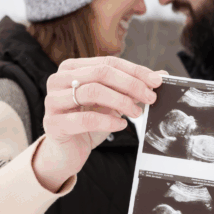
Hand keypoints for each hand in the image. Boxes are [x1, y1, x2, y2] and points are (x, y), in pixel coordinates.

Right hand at [34, 56, 162, 190]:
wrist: (68, 151)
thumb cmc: (91, 122)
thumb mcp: (113, 102)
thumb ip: (132, 87)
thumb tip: (161, 75)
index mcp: (72, 68)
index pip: (108, 62)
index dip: (135, 71)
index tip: (157, 81)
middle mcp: (58, 79)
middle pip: (101, 73)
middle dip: (131, 84)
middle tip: (150, 98)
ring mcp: (52, 101)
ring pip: (92, 91)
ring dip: (121, 101)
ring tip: (137, 113)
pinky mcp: (53, 124)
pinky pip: (85, 119)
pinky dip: (108, 121)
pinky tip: (121, 125)